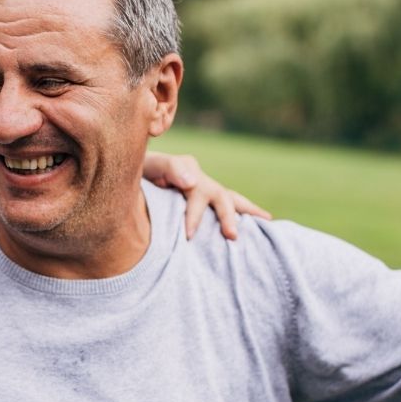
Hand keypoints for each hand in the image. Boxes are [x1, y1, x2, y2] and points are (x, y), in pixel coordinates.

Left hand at [142, 151, 271, 239]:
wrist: (134, 173)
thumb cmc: (143, 170)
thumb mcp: (152, 165)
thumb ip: (170, 168)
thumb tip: (192, 182)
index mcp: (191, 174)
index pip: (199, 195)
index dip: (195, 216)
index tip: (188, 236)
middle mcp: (203, 183)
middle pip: (223, 198)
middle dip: (229, 217)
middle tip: (233, 236)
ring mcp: (205, 192)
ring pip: (231, 202)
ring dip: (246, 213)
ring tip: (266, 224)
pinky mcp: (203, 203)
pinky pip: (225, 208)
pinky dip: (241, 217)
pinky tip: (254, 231)